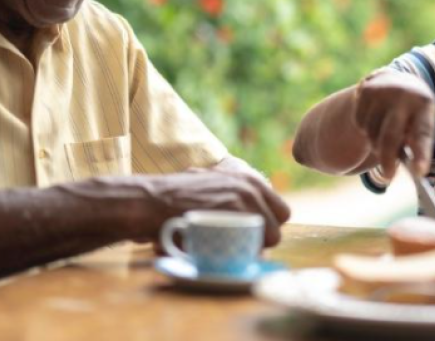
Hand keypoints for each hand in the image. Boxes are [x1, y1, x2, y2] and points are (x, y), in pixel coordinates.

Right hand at [87, 169, 290, 247]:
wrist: (152, 201)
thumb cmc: (177, 197)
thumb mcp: (213, 183)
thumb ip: (235, 193)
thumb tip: (253, 214)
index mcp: (250, 179)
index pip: (281, 210)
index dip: (268, 225)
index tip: (252, 233)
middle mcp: (252, 187)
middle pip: (278, 227)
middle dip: (264, 239)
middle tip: (241, 245)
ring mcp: (245, 202)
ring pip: (269, 239)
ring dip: (253, 248)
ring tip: (230, 249)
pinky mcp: (234, 218)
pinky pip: (253, 247)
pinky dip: (243, 255)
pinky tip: (225, 253)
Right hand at [353, 70, 434, 178]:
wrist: (395, 79)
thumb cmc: (412, 112)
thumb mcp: (421, 121)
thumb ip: (416, 143)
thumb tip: (414, 171)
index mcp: (424, 104)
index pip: (422, 133)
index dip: (421, 153)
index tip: (419, 173)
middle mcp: (403, 95)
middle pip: (390, 136)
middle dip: (388, 160)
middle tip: (388, 176)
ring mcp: (381, 91)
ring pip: (371, 133)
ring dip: (376, 143)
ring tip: (385, 135)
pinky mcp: (364, 90)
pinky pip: (360, 123)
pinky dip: (365, 129)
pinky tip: (375, 120)